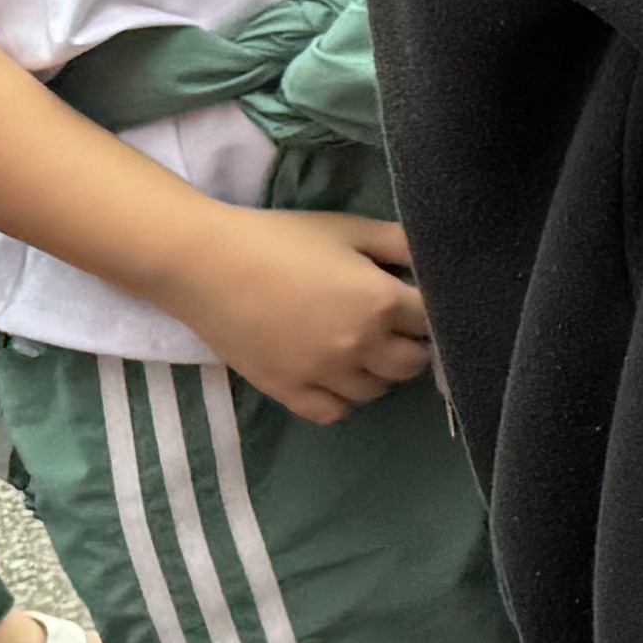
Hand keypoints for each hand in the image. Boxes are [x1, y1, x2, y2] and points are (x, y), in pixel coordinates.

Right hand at [167, 210, 433, 423]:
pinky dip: (342, 399)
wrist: (207, 265)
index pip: (433, 321)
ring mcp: (323, 374)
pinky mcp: (287, 391)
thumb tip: (435, 260)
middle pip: (412, 363)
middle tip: (395, 328)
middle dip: (412, 345)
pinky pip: (333, 412)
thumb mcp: (350, 229)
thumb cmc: (282, 240)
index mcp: (381, 302)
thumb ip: (400, 243)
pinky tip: (336, 376)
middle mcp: (360, 345)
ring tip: (364, 349)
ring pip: (375, 391)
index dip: (431, 312)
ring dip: (378, 372)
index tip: (419, 305)